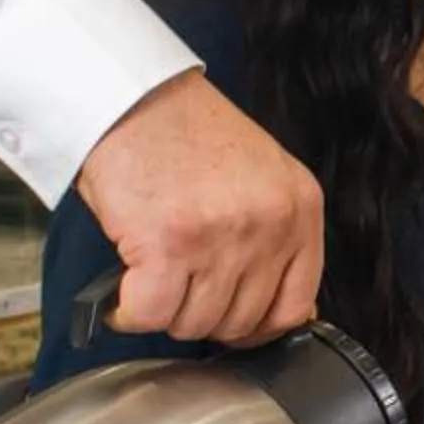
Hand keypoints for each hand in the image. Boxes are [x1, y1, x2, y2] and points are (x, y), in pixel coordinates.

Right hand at [73, 70, 323, 344]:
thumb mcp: (260, 176)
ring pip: (194, 323)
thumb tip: (281, 310)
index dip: (258, 326)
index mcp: (300, 207)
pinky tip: (122, 293)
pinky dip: (129, 313)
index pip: (296, 306)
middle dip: (202, 315)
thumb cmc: (186, 132)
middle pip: (241, 321)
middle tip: (176, 288)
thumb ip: (276, 234)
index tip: (231, 323)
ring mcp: (221, 237)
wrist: (131, 96)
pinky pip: (151, 314)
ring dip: (164, 312)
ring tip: (149, 278)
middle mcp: (269, 225)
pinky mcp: (168, 246)